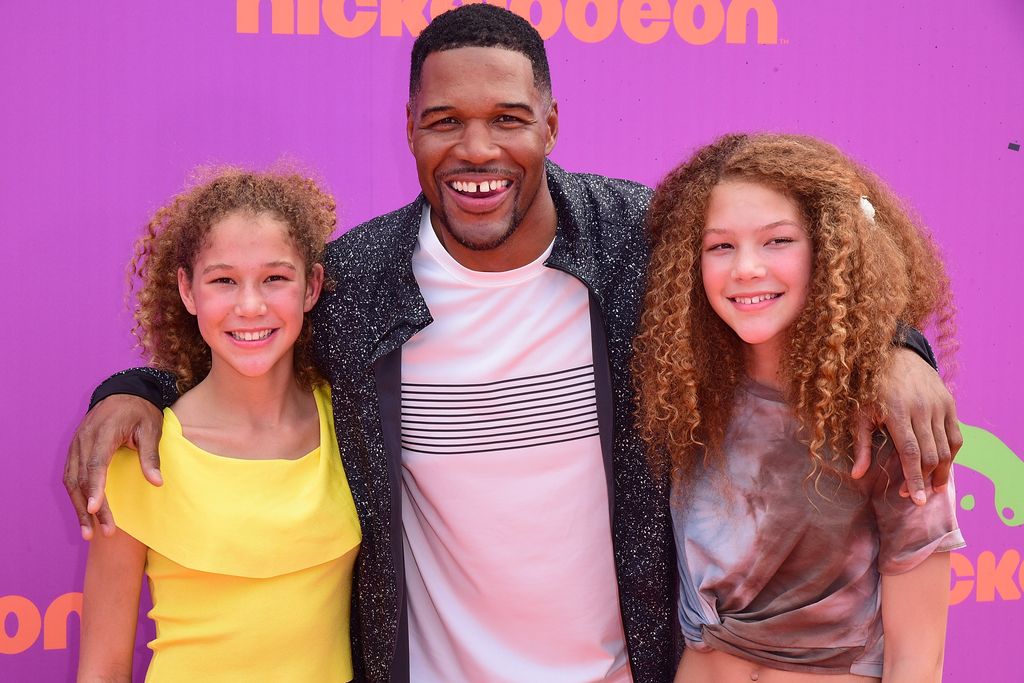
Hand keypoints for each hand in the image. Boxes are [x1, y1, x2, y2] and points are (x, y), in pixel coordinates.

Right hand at [64, 394, 163, 539]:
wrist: (124, 392)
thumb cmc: (141, 411)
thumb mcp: (151, 429)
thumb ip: (151, 456)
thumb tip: (157, 483)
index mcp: (103, 433)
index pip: (95, 464)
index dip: (95, 488)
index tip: (95, 510)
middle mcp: (84, 440)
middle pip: (82, 479)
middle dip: (91, 508)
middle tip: (104, 533)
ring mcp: (76, 445)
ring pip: (71, 481)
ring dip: (79, 508)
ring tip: (89, 533)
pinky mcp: (75, 450)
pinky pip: (70, 476)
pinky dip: (76, 496)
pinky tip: (84, 514)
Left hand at [851, 349, 961, 504]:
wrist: (896, 354)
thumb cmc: (871, 387)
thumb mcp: (860, 413)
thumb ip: (861, 445)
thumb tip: (856, 475)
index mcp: (897, 411)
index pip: (910, 452)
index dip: (914, 478)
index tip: (917, 499)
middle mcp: (921, 409)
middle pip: (930, 453)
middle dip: (926, 479)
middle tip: (918, 496)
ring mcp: (939, 405)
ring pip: (946, 447)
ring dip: (942, 471)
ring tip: (935, 487)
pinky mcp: (950, 403)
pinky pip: (956, 436)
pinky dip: (952, 454)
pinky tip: (944, 466)